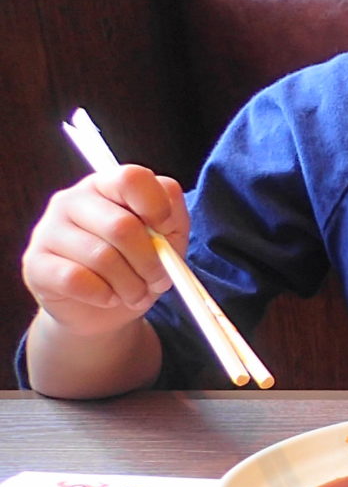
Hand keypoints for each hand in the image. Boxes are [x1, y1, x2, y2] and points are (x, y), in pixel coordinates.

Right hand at [22, 166, 188, 338]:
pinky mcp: (35, 263)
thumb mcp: (166, 238)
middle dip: (150, 262)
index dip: (158, 207)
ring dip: (131, 285)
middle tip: (159, 280)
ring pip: (102, 257)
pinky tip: (108, 297)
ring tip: (136, 294)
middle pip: (122, 226)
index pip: (132, 178)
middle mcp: (72, 200)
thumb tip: (167, 215)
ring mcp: (48, 230)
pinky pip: (76, 280)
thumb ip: (172, 217)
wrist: (103, 309)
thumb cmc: (136, 265)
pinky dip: (103, 295)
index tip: (167, 232)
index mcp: (107, 186)